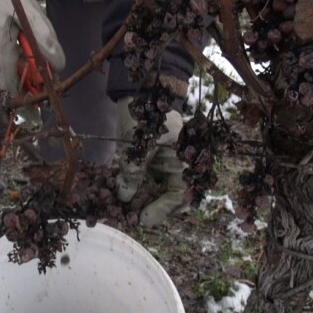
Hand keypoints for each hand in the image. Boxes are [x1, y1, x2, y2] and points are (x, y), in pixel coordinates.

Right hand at [0, 0, 64, 96]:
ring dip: (6, 70)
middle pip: (0, 82)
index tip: (40, 84)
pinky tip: (2, 42)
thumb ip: (44, 37)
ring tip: (17, 53)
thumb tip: (58, 64)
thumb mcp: (28, 8)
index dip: (27, 89)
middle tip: (32, 70)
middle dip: (17, 80)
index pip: (12, 84)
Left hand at [115, 95, 187, 226]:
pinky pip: (153, 180)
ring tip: (128, 209)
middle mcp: (183, 164)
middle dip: (155, 209)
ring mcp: (171, 162)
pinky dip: (142, 188)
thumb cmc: (145, 116)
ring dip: (147, 200)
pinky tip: (127, 194)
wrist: (141, 92)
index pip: (178, 196)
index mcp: (187, 160)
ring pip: (163, 191)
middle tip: (134, 218)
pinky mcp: (159, 160)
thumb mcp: (138, 145)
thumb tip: (125, 198)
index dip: (159, 210)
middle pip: (173, 198)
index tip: (140, 219)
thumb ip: (133, 172)